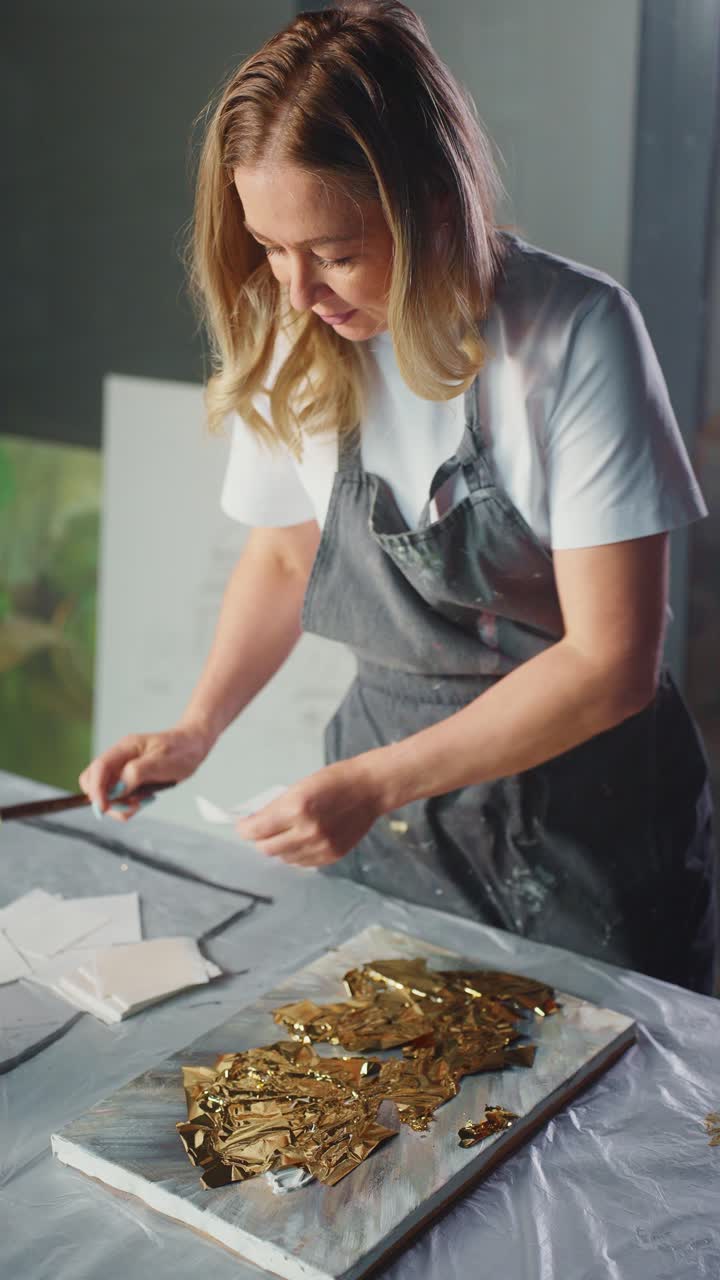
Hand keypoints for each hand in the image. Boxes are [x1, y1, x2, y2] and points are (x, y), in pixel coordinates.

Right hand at [78, 722, 213, 820]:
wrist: (194, 746)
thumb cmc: (181, 750)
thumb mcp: (161, 762)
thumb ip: (136, 773)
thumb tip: (117, 789)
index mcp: (124, 749)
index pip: (98, 768)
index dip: (96, 790)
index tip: (103, 808)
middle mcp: (119, 759)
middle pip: (94, 782)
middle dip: (106, 800)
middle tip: (130, 805)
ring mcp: (123, 770)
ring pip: (106, 793)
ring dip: (120, 804)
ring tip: (142, 802)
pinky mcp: (130, 780)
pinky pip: (120, 796)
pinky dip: (128, 803)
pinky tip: (145, 799)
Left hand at [234, 756, 384, 866]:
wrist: (370, 789)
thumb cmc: (335, 780)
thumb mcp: (299, 787)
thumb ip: (276, 807)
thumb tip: (254, 823)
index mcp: (296, 809)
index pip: (257, 830)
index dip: (245, 829)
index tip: (242, 826)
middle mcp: (307, 832)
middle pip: (267, 848)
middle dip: (259, 840)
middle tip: (260, 831)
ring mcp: (321, 847)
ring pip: (284, 858)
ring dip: (278, 847)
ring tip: (283, 834)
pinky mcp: (331, 856)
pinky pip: (302, 862)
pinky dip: (296, 854)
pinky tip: (300, 841)